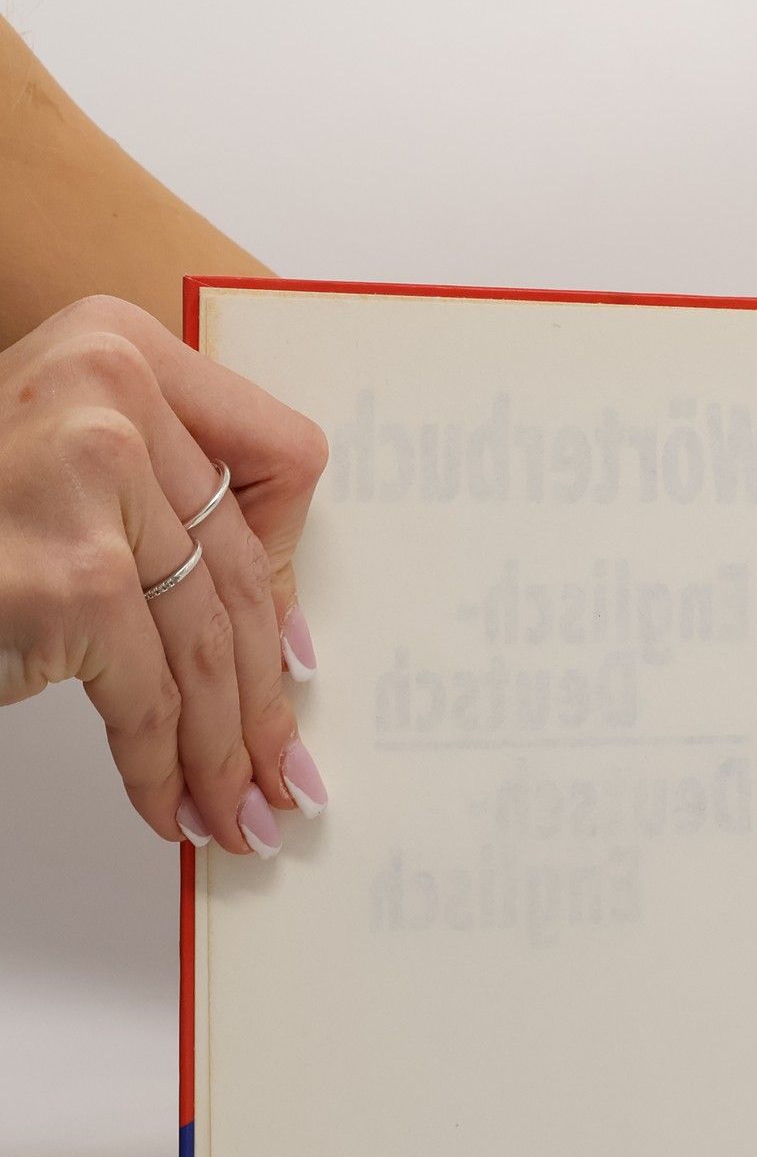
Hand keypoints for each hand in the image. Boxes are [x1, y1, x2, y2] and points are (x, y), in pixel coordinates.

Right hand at [0, 295, 328, 854]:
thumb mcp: (61, 468)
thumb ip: (162, 504)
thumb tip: (284, 632)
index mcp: (121, 346)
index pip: (279, 458)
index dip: (289, 568)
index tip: (295, 649)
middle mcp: (109, 393)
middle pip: (239, 568)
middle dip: (262, 693)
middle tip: (282, 771)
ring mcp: (86, 482)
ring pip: (204, 640)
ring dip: (224, 748)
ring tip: (238, 810)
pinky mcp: (68, 577)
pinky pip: (148, 693)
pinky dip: (163, 764)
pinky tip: (172, 806)